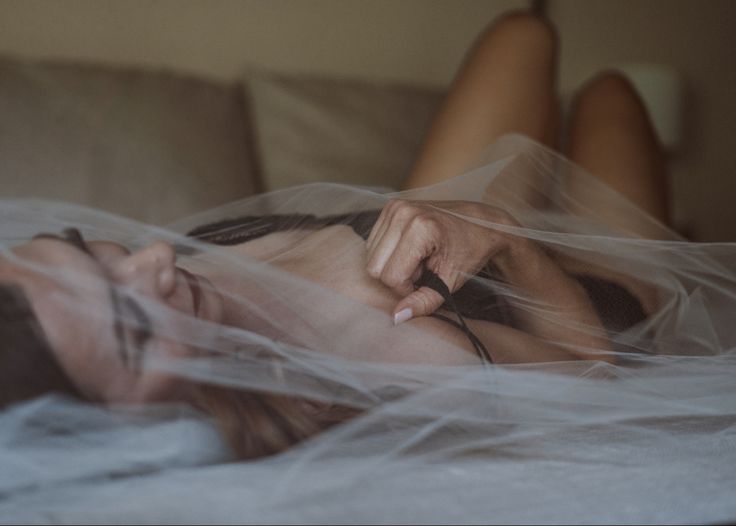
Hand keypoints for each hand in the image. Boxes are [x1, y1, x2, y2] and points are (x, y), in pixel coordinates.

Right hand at [365, 199, 518, 322]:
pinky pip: (374, 244)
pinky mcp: (390, 207)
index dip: (406, 288)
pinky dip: (390, 253)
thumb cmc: (469, 251)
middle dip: (397, 276)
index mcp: (421, 227)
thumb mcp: (450, 281)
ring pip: (371, 256)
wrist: (480, 222)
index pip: (391, 275)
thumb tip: (397, 316)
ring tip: (419, 258)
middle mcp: (402, 212)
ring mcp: (394, 206)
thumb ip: (424, 301)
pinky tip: (412, 249)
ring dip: (393, 264)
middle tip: (423, 270)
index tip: (427, 282)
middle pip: (375, 267)